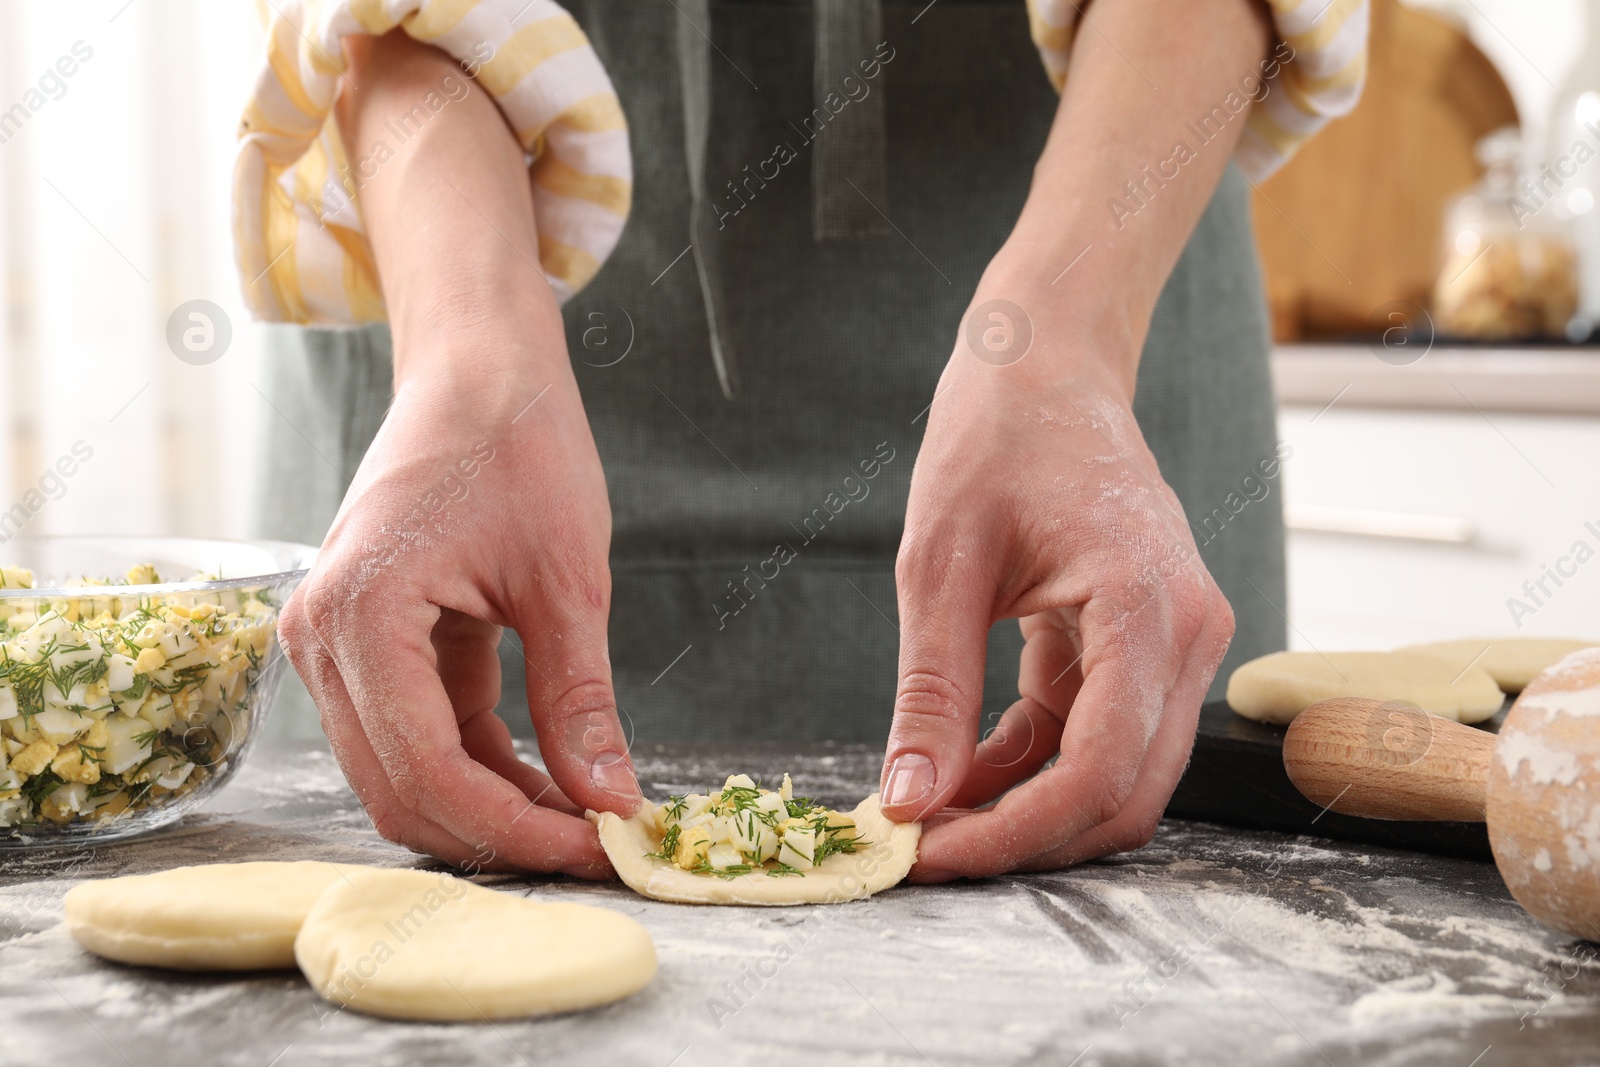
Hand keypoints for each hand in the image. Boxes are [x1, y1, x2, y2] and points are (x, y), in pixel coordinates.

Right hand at [279, 351, 640, 877]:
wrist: (478, 370)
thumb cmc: (519, 444)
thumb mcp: (567, 578)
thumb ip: (579, 696)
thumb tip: (611, 799)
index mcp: (359, 614)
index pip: (429, 770)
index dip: (518, 829)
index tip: (600, 850)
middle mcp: (320, 638)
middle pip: (401, 789)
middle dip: (501, 833)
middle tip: (597, 847)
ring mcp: (334, 643)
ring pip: (404, 772)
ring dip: (490, 806)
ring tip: (585, 818)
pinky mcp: (367, 643)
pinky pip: (416, 732)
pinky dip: (480, 765)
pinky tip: (550, 780)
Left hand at [877, 312, 1234, 879]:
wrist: (1046, 364)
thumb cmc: (996, 437)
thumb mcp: (939, 565)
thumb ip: (932, 691)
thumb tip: (909, 799)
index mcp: (1146, 606)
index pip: (1097, 770)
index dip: (1012, 832)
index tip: (927, 854)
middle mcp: (1189, 633)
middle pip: (1122, 793)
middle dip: (1023, 836)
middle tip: (925, 848)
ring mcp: (1178, 640)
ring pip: (1115, 774)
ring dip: (1027, 806)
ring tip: (930, 808)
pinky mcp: (1149, 642)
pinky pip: (1098, 731)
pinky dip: (1034, 762)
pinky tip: (962, 765)